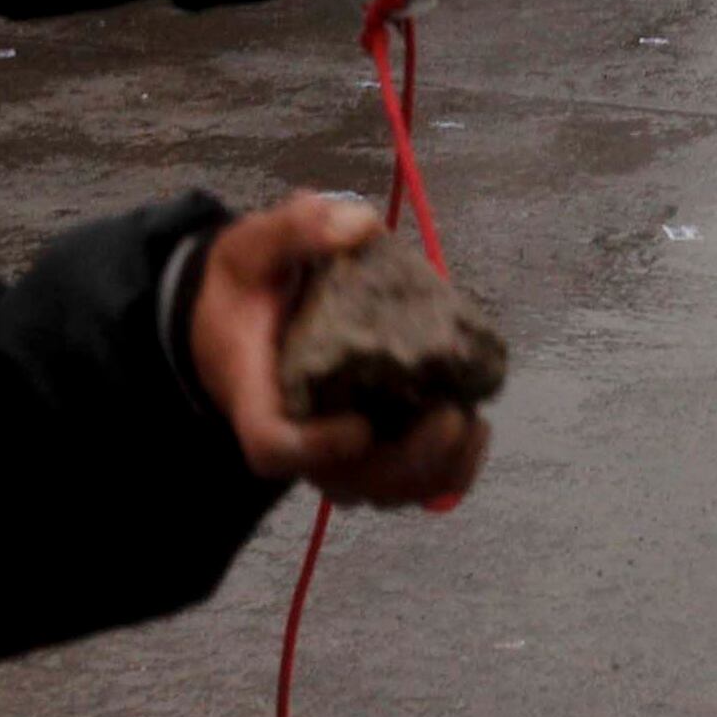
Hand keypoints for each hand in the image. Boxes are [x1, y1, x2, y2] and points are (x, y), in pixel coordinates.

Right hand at [189, 192, 492, 510]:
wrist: (241, 314)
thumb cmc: (246, 285)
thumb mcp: (252, 246)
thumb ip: (296, 228)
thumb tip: (359, 226)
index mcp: (256, 392)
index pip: (273, 446)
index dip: (316, 450)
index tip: (360, 427)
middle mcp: (295, 433)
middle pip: (344, 482)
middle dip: (404, 462)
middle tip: (451, 417)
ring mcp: (332, 448)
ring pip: (380, 490)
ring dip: (433, 470)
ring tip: (473, 424)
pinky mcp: (367, 445)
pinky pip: (406, 481)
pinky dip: (446, 470)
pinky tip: (475, 429)